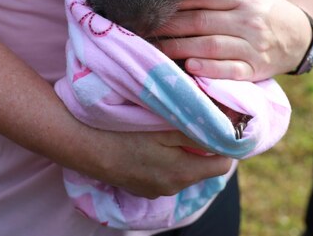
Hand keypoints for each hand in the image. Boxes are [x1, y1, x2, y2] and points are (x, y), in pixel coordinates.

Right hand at [81, 129, 231, 198]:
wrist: (85, 146)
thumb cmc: (126, 132)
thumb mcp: (165, 125)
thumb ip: (198, 127)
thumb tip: (227, 124)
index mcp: (183, 172)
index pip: (222, 164)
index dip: (225, 143)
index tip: (219, 125)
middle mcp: (173, 187)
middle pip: (202, 168)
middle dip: (203, 147)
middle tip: (194, 122)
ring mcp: (155, 190)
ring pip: (183, 171)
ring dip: (183, 153)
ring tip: (171, 131)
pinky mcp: (141, 188)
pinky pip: (164, 175)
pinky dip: (166, 160)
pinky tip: (152, 144)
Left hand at [151, 0, 310, 80]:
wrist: (299, 37)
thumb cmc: (266, 6)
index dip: (176, 2)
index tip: (151, 4)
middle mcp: (247, 20)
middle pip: (201, 22)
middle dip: (170, 26)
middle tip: (143, 28)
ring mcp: (252, 46)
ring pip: (212, 46)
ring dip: (182, 48)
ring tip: (155, 50)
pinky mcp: (255, 68)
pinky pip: (231, 70)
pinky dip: (210, 69)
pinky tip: (190, 67)